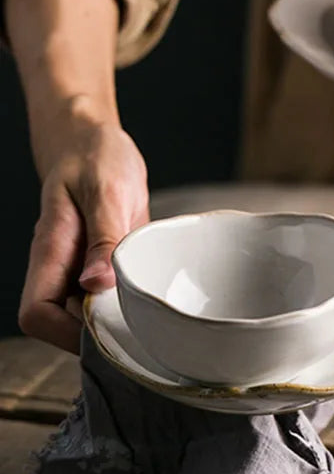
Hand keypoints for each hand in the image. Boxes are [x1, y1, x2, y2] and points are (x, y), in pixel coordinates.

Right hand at [18, 103, 148, 353]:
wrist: (95, 140)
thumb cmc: (94, 157)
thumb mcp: (105, 191)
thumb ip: (103, 237)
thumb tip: (95, 285)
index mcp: (51, 251)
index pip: (37, 314)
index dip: (64, 333)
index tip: (106, 331)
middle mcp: (62, 266)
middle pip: (63, 322)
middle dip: (98, 333)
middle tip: (143, 329)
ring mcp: (82, 265)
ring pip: (89, 311)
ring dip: (118, 317)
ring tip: (154, 316)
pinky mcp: (104, 260)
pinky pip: (111, 291)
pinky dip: (131, 298)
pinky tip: (157, 295)